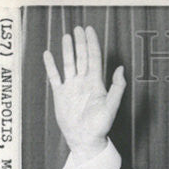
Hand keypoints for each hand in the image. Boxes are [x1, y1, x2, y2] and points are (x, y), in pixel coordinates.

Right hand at [43, 25, 125, 162]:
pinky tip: (48, 54)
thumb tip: (120, 68)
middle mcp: (83, 82)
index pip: (93, 58)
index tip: (90, 30)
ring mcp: (71, 87)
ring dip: (67, 50)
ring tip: (66, 36)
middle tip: (79, 28)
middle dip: (80, 42)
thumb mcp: (111, 107)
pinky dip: (51, 66)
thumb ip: (116, 87)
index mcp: (96, 83)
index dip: (92, 43)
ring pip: (68, 63)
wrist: (84, 140)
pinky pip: (54, 77)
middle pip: (81, 57)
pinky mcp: (60, 94)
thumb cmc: (100, 126)